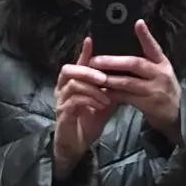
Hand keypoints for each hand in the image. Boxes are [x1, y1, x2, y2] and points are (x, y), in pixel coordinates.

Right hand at [54, 37, 114, 179]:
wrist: (77, 145)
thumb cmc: (88, 122)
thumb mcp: (103, 102)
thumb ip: (109, 88)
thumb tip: (124, 75)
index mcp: (72, 83)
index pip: (77, 63)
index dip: (84, 52)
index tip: (91, 39)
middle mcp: (63, 89)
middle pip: (69, 69)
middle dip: (88, 71)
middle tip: (104, 77)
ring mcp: (60, 101)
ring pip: (73, 84)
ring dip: (92, 89)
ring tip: (107, 96)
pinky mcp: (62, 114)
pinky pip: (74, 101)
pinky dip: (89, 101)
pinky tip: (101, 105)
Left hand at [90, 20, 181, 141]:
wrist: (176, 113)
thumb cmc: (162, 88)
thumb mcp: (160, 71)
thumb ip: (146, 61)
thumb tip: (122, 49)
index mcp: (162, 63)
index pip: (153, 46)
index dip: (145, 35)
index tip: (137, 23)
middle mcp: (159, 74)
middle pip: (135, 64)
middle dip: (113, 61)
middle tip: (95, 60)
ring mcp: (154, 90)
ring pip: (128, 82)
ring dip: (109, 79)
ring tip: (94, 75)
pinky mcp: (148, 104)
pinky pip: (126, 97)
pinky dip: (113, 94)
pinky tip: (102, 91)